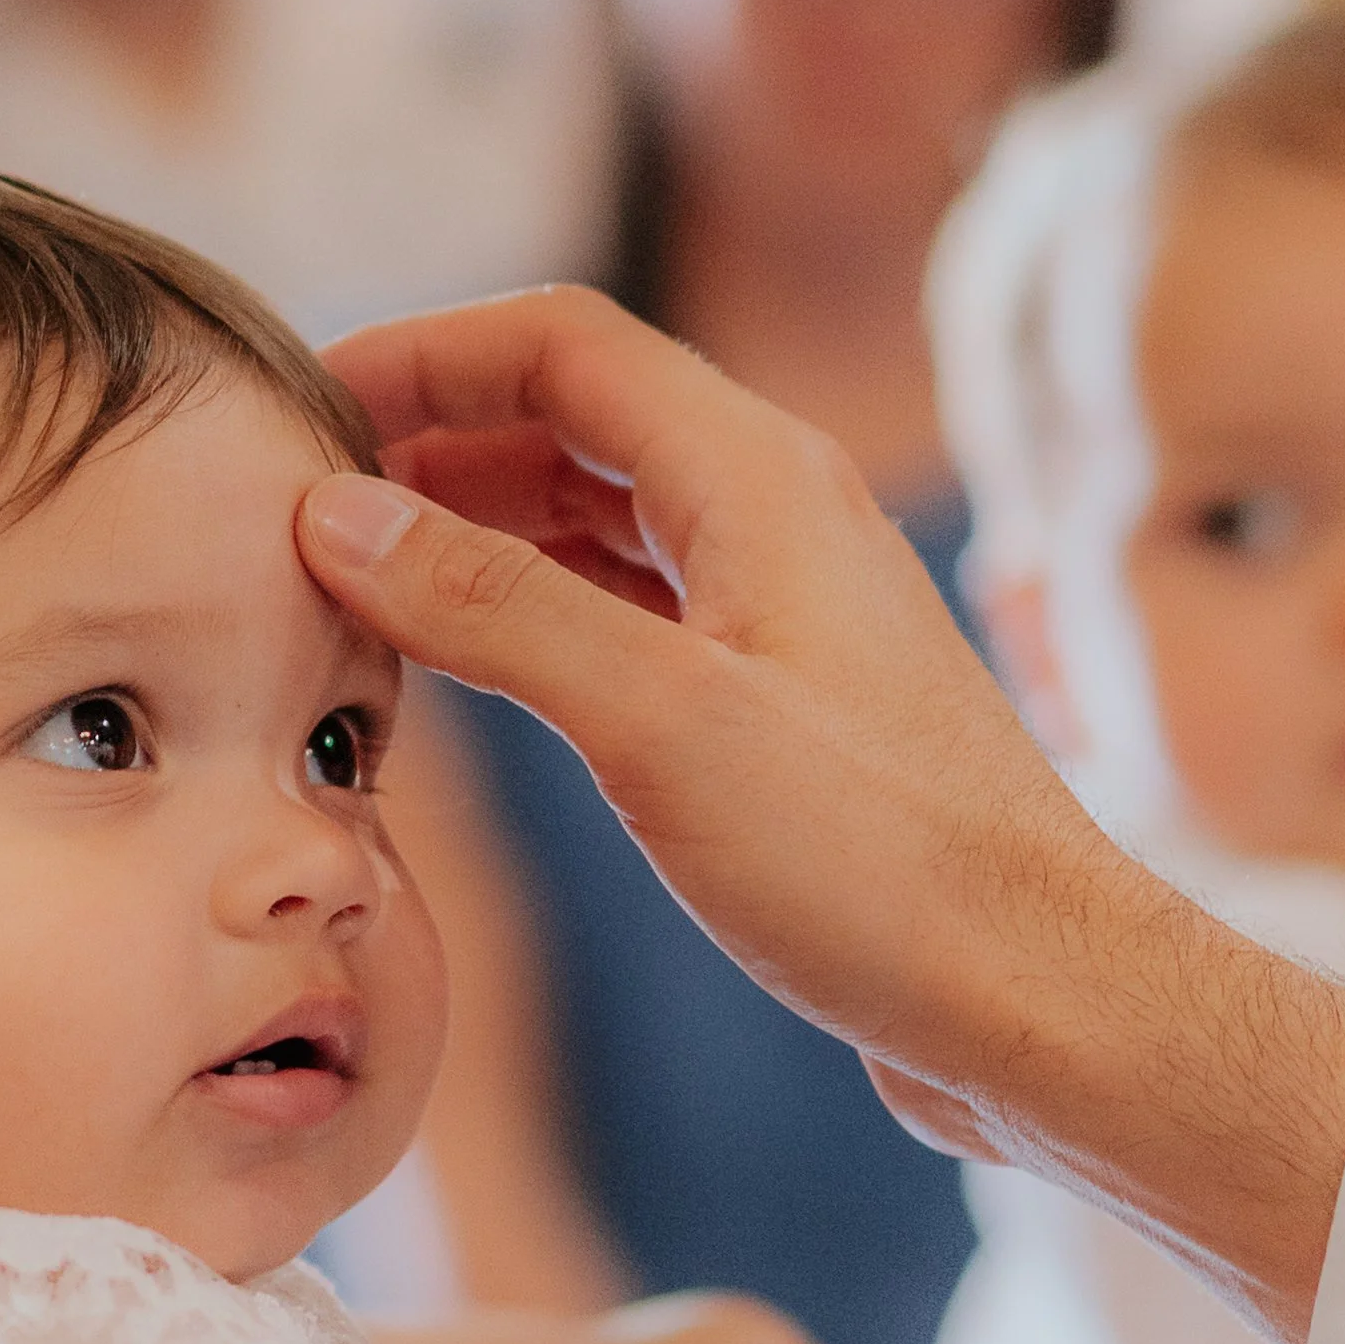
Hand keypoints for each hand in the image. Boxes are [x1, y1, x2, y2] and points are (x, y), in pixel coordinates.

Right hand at [305, 288, 1344, 1343]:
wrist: (1040, 1001)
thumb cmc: (883, 866)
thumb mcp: (661, 724)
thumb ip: (494, 608)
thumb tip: (340, 515)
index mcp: (760, 477)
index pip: (563, 342)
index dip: (424, 349)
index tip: (305, 402)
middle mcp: (778, 517)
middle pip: (575, 417)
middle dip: (435, 435)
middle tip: (304, 498)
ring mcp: (784, 610)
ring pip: (599, 517)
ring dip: (476, 526)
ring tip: (353, 579)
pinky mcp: (782, 706)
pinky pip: (629, 609)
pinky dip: (531, 611)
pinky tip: (462, 668)